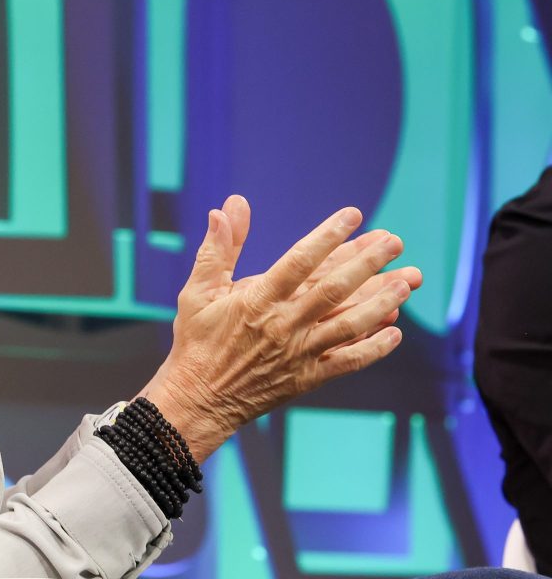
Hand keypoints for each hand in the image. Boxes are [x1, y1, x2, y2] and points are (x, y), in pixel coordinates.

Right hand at [140, 196, 419, 462]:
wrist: (199, 399)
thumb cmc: (197, 340)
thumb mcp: (198, 289)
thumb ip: (218, 248)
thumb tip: (227, 207)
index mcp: (257, 299)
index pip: (299, 261)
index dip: (328, 237)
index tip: (353, 215)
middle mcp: (283, 324)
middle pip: (333, 289)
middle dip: (367, 263)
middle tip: (394, 241)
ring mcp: (299, 353)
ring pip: (349, 324)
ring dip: (381, 301)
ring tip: (407, 281)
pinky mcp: (308, 377)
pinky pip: (348, 362)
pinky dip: (374, 348)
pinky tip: (396, 331)